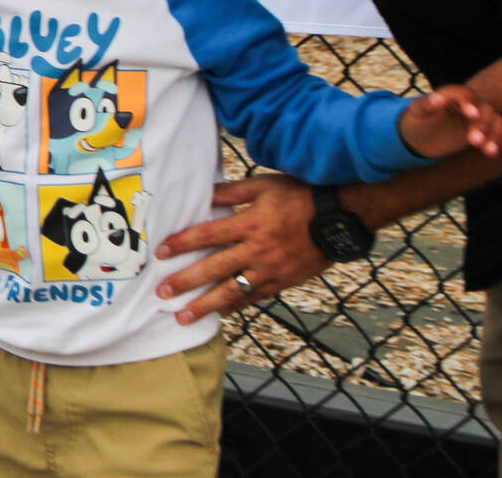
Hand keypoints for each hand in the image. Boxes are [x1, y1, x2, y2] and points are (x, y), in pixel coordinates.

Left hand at [153, 173, 326, 323]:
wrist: (340, 217)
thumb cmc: (300, 196)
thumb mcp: (263, 186)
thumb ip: (231, 193)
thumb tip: (202, 194)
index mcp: (249, 224)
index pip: (206, 235)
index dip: (182, 244)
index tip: (160, 253)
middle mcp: (257, 250)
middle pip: (214, 269)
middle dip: (185, 282)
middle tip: (162, 293)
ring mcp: (271, 270)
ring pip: (233, 291)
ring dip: (206, 305)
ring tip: (183, 316)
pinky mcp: (284, 281)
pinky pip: (255, 297)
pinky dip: (236, 306)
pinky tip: (220, 313)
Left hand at [399, 84, 501, 158]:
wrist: (421, 137)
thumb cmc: (416, 121)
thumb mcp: (416, 113)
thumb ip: (425, 104)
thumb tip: (435, 98)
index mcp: (451, 95)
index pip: (464, 94)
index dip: (469, 102)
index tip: (472, 115)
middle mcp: (467, 104)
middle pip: (483, 109)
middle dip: (482, 125)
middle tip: (474, 142)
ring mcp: (477, 117)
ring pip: (494, 121)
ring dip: (495, 135)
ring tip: (489, 152)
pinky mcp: (482, 130)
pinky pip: (497, 133)